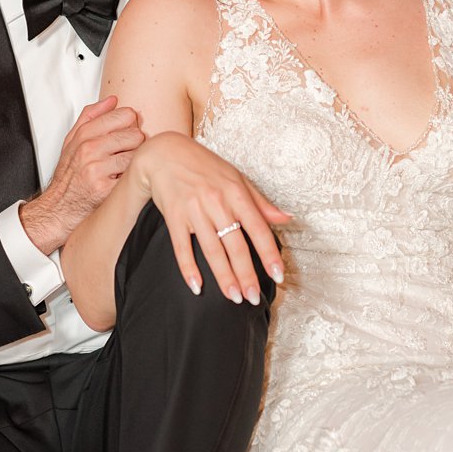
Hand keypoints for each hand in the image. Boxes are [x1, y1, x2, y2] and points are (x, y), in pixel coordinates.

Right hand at [21, 96, 143, 254]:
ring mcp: (97, 170)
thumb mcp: (72, 141)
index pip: (123, 115)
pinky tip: (121, 180)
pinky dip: (131, 177)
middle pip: (135, 134)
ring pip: (136, 154)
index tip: (125, 133)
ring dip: (134, 161)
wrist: (59, 207)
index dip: (130, 124)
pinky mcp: (105, 189)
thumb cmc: (69, 174)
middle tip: (125, 154)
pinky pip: (133, 175)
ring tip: (122, 167)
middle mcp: (89, 150)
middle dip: (134, 144)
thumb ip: (90, 117)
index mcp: (83, 136)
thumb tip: (112, 99)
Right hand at [130, 132, 288, 304]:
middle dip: (246, 274)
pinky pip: (181, 247)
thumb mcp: (237, 179)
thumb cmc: (206, 167)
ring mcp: (194, 210)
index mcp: (237, 193)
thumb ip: (261, 203)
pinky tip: (197, 287)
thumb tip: (287, 218)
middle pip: (235, 245)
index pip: (258, 229)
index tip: (278, 276)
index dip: (269, 254)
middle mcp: (217, 202)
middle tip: (252, 297)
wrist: (166, 154)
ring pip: (211, 250)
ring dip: (223, 276)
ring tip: (233, 297)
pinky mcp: (173, 216)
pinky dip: (188, 268)